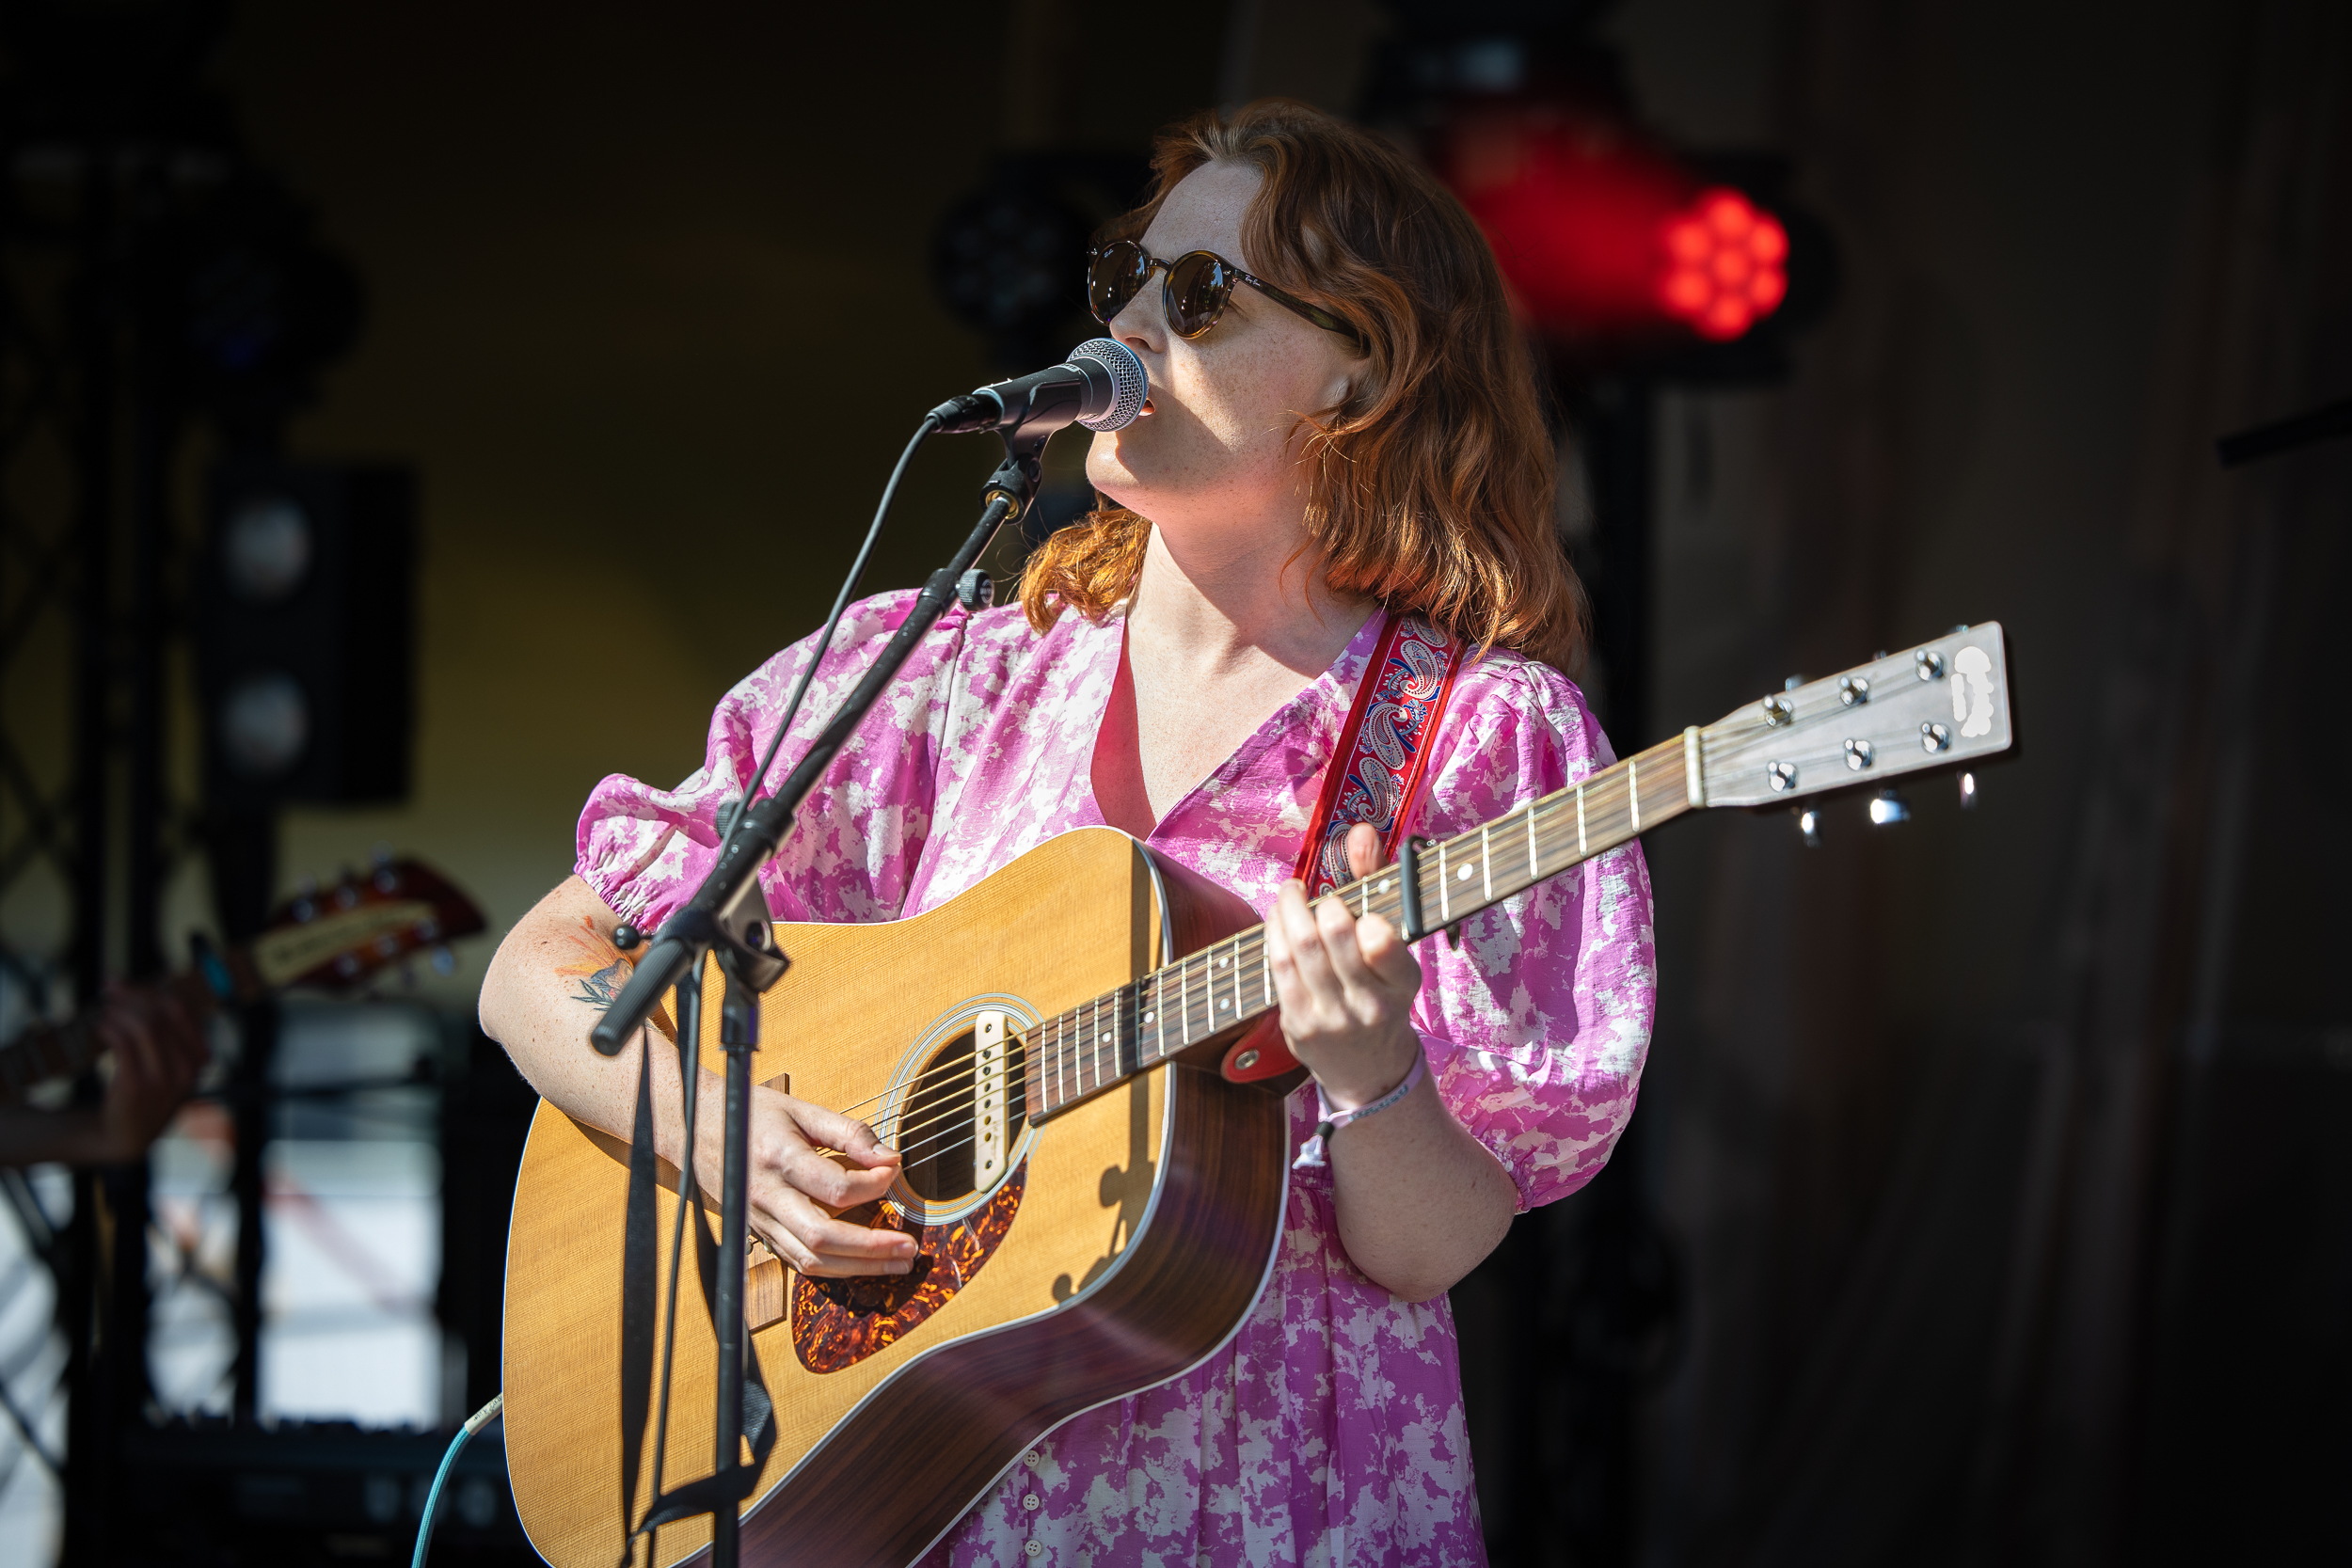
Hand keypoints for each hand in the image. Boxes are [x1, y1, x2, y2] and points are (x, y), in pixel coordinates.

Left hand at [91, 984, 208, 1162]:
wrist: (126, 1135)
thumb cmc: (143, 1091)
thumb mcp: (166, 1064)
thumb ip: (162, 1031)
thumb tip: (133, 987)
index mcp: (199, 1058)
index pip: (181, 1009)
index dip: (150, 991)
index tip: (124, 984)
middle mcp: (187, 1068)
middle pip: (162, 1014)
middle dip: (132, 996)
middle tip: (109, 992)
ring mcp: (163, 1079)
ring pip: (145, 1026)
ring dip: (120, 1011)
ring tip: (105, 1011)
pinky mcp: (136, 1086)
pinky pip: (123, 1044)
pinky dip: (110, 1028)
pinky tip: (101, 1027)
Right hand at [691, 1082, 917, 1278]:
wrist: (697, 1130)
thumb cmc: (753, 1115)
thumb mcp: (802, 1111)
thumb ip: (848, 1133)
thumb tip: (890, 1158)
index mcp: (779, 1159)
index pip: (834, 1187)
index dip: (872, 1185)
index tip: (894, 1172)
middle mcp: (768, 1197)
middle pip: (824, 1237)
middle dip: (872, 1248)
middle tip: (909, 1246)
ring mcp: (761, 1222)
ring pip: (812, 1260)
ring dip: (860, 1267)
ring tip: (897, 1261)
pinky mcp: (762, 1235)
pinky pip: (799, 1262)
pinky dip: (835, 1268)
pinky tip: (864, 1264)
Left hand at [1264, 823, 1422, 1108]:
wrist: (1369, 1068)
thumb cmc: (1381, 991)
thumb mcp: (1396, 946)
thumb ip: (1379, 883)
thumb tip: (1361, 831)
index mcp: (1403, 983)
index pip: (1383, 944)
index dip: (1365, 919)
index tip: (1359, 913)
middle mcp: (1369, 1004)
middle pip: (1333, 936)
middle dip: (1320, 905)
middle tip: (1316, 896)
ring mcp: (1331, 1018)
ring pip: (1299, 948)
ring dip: (1288, 909)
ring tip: (1291, 895)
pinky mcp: (1298, 1025)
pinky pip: (1278, 966)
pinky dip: (1274, 933)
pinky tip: (1279, 920)